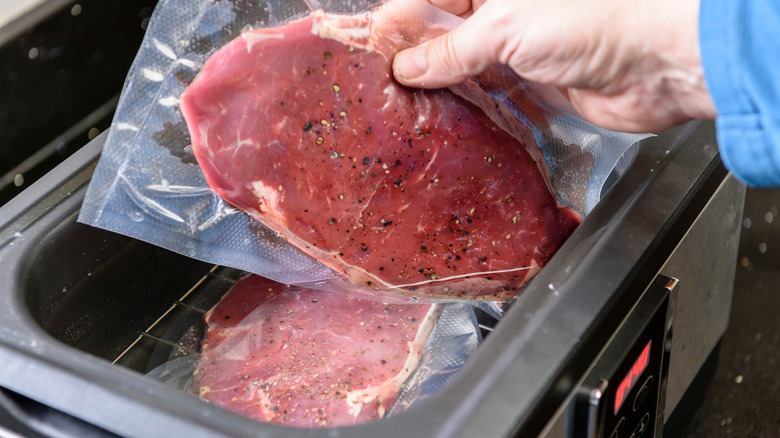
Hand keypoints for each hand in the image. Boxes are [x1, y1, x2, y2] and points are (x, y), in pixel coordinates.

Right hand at [392, 0, 716, 131]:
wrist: (659, 61)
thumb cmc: (591, 20)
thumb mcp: (506, 26)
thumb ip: (452, 48)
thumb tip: (408, 66)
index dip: (399, 20)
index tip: (368, 49)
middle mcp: (507, 10)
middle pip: (447, 30)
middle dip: (415, 55)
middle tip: (379, 84)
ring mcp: (522, 46)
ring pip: (467, 64)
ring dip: (439, 84)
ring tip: (401, 105)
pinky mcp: (537, 83)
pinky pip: (492, 94)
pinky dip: (469, 106)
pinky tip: (442, 118)